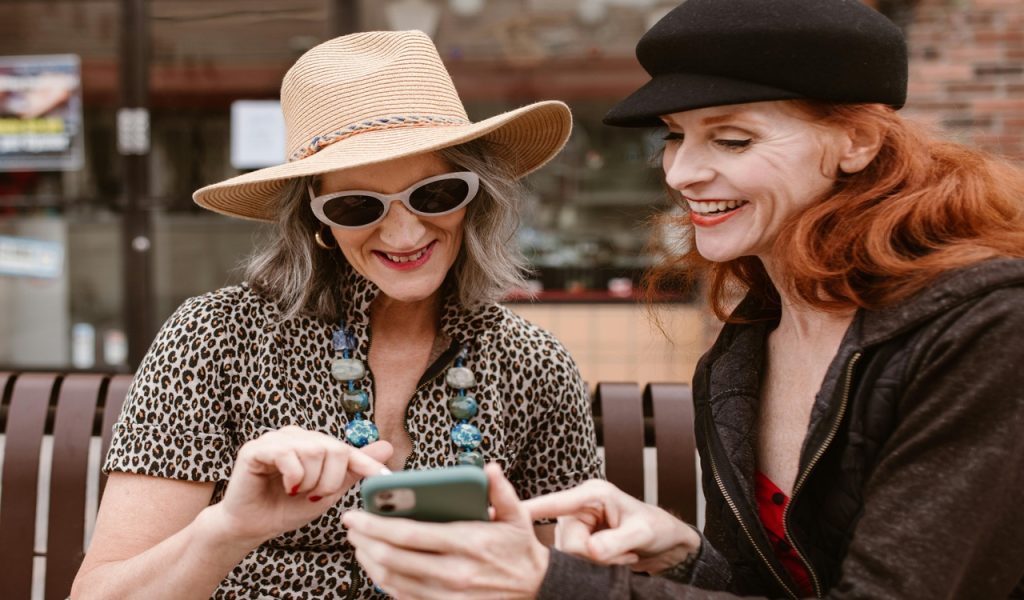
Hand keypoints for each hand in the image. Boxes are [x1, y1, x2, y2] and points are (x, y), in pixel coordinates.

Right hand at [208, 426, 391, 547]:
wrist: (252, 527)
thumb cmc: (287, 508)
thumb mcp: (327, 491)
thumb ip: (353, 469)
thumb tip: (387, 446)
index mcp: (314, 444)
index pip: (347, 449)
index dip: (367, 465)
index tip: (387, 479)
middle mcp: (297, 435)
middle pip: (333, 449)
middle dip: (329, 481)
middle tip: (314, 496)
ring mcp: (276, 439)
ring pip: (313, 450)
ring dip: (311, 481)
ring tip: (297, 492)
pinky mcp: (256, 448)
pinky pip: (287, 454)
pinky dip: (293, 476)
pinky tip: (286, 486)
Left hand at [343, 464, 548, 598]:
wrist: (535, 589)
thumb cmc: (520, 548)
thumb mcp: (518, 516)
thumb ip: (501, 491)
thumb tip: (490, 468)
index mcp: (467, 543)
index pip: (408, 534)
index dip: (375, 524)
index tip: (355, 515)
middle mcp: (454, 572)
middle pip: (393, 558)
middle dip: (364, 541)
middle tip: (351, 528)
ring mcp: (448, 596)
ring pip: (393, 580)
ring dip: (369, 561)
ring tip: (359, 545)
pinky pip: (405, 597)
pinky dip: (385, 582)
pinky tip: (377, 567)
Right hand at [523, 479, 699, 574]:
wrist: (669, 544)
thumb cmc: (658, 529)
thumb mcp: (642, 533)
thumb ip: (614, 542)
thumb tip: (589, 554)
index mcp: (590, 495)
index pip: (552, 503)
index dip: (525, 509)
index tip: (497, 512)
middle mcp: (579, 508)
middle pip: (565, 542)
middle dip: (593, 554)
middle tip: (622, 551)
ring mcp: (578, 527)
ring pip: (570, 555)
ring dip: (596, 562)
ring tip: (622, 553)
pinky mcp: (581, 542)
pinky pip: (576, 562)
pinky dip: (597, 566)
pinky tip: (616, 558)